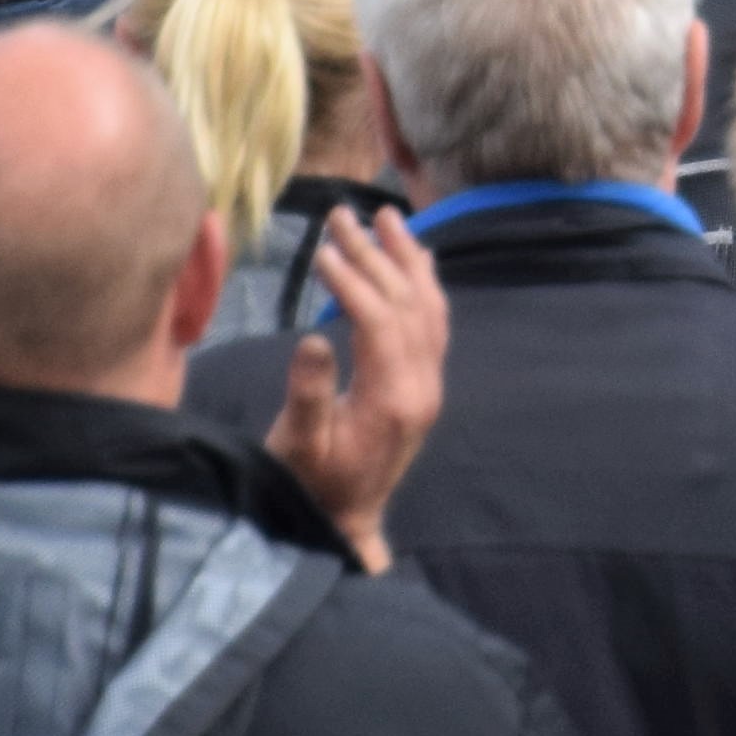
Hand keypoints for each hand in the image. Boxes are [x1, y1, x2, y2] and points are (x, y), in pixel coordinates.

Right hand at [266, 200, 448, 574]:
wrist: (348, 520)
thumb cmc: (314, 484)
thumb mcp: (300, 446)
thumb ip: (308, 395)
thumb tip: (316, 339)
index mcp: (393, 399)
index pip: (380, 322)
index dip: (352, 282)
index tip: (321, 251)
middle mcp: (422, 386)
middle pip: (406, 304)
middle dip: (374, 255)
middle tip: (340, 214)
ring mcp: (429, 384)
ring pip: (428, 307)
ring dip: (407, 259)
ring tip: (385, 216)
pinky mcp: (425, 385)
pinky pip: (435, 323)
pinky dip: (425, 284)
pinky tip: (417, 256)